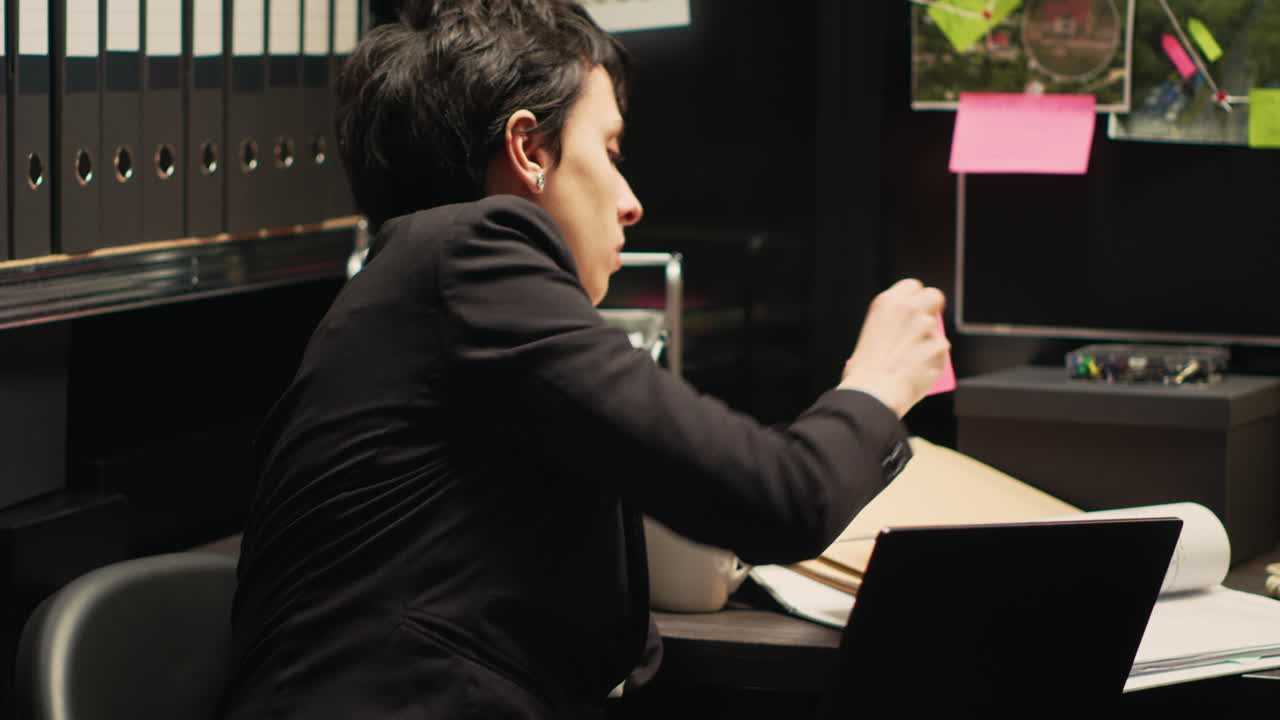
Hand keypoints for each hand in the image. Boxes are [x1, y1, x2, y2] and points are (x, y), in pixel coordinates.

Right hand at [837, 278, 948, 418]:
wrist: (873, 393)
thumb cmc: (864, 371)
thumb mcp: (869, 334)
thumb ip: (890, 323)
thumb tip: (904, 328)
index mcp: (887, 303)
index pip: (912, 286)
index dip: (915, 298)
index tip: (915, 308)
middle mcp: (909, 309)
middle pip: (933, 296)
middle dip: (932, 308)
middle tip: (925, 325)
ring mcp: (926, 327)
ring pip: (937, 330)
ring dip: (929, 341)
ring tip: (910, 361)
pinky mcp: (939, 346)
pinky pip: (941, 351)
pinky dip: (934, 360)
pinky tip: (918, 370)